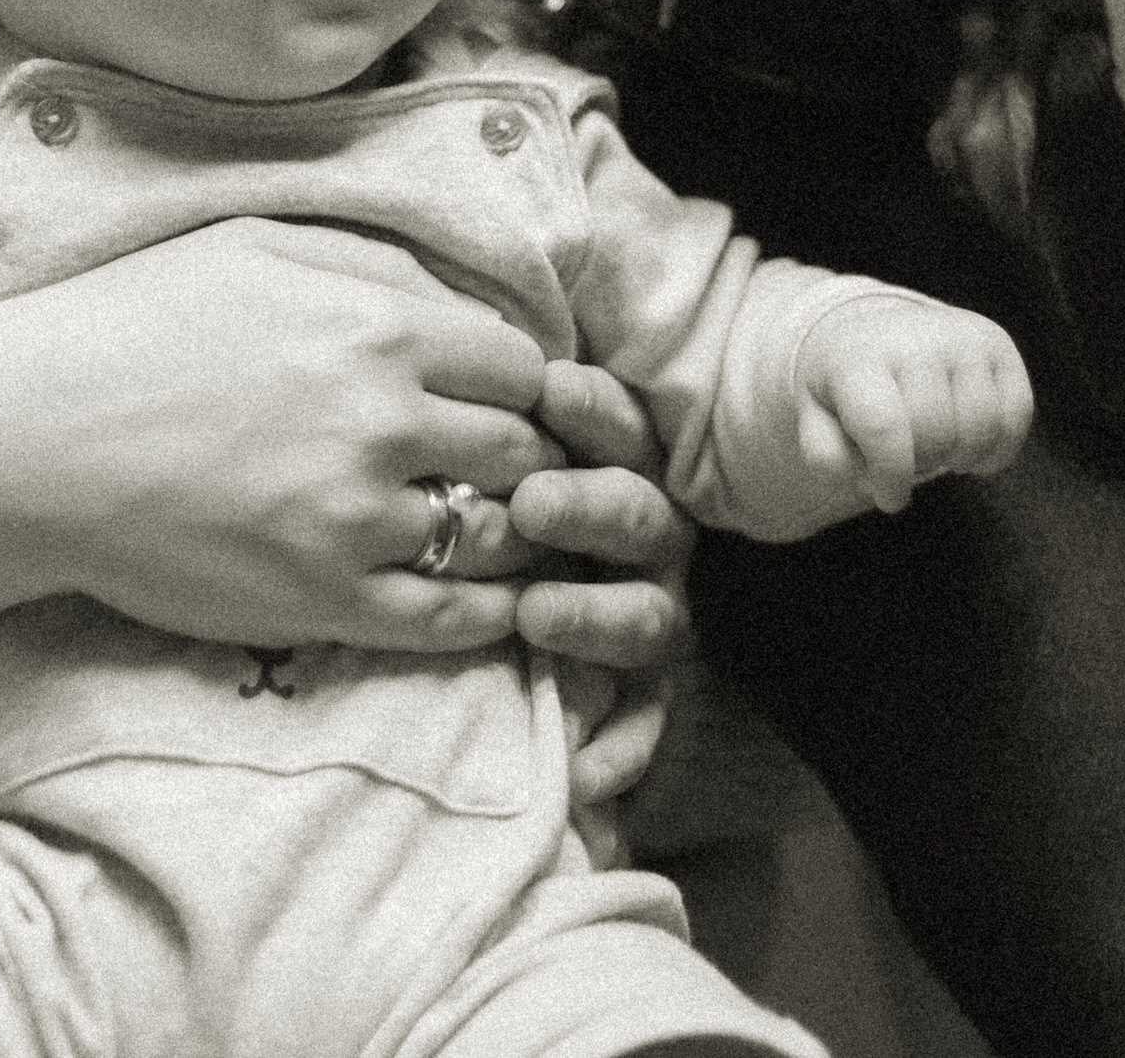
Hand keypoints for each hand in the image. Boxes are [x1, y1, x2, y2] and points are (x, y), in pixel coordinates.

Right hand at [0, 218, 571, 652]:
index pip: (523, 365)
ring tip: (486, 529)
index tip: (494, 400)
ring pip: (500, 535)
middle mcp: (383, 419)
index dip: (518, 385)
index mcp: (377, 325)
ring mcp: (356, 519)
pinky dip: (485, 612)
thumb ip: (376, 267)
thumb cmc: (130, 328)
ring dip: (507, 533)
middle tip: (501, 471)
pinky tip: (480, 599)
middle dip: (522, 458)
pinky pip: (452, 619)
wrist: (21, 442)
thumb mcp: (257, 249)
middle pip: (525, 450)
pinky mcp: (322, 601)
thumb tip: (470, 303)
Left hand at [515, 359, 694, 809]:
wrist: (520, 595)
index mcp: (617, 470)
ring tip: (533, 616)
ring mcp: (651, 615)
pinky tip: (582, 773)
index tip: (551, 389)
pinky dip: (620, 749)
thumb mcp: (494, 456)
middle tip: (529, 503)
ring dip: (595, 617)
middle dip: (588, 507)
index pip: (621, 430)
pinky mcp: (647, 694)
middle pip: (637, 516)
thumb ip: (495, 417)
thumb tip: (473, 350)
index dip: (595, 410)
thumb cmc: (484, 508)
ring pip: (645, 619)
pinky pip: (646, 725)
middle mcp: (647, 540)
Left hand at [800, 292, 1033, 516]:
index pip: (885, 429)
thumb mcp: (816, 419)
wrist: (876, 333)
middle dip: (923, 465)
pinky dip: (997, 449)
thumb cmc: (847, 390)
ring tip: (936, 451)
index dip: (892, 478)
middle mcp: (914, 337)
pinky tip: (969, 449)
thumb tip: (876, 478)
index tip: (890, 498)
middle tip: (909, 461)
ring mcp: (961, 337)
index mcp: (858, 357)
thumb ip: (829, 457)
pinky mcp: (998, 344)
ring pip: (981, 428)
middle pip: (936, 435)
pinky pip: (1017, 416)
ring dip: (960, 459)